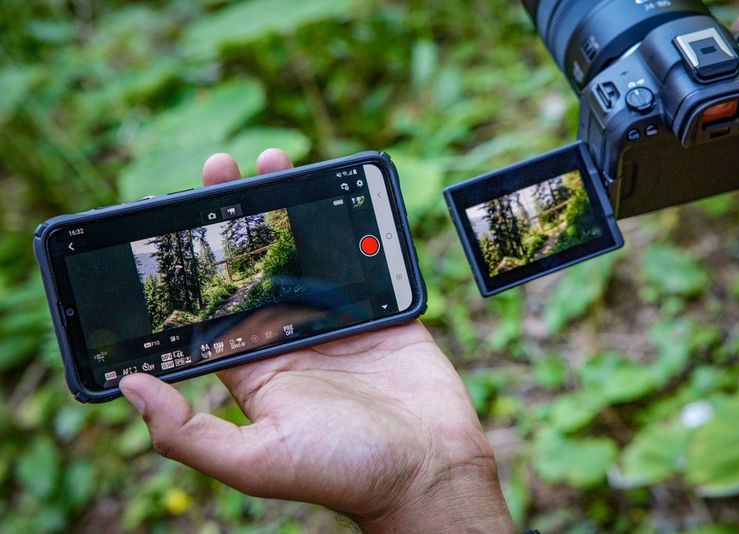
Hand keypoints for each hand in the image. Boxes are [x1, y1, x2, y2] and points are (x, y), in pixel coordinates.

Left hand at [119, 149, 514, 533]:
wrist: (428, 470)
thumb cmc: (344, 471)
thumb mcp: (256, 460)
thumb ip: (187, 433)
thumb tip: (130, 388)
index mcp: (255, 366)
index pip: (213, 302)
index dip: (194, 260)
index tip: (173, 213)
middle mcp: (290, 338)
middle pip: (257, 266)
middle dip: (237, 218)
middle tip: (221, 170)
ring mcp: (336, 321)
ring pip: (306, 254)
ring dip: (288, 208)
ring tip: (271, 161)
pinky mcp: (379, 312)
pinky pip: (360, 262)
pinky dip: (349, 228)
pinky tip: (332, 192)